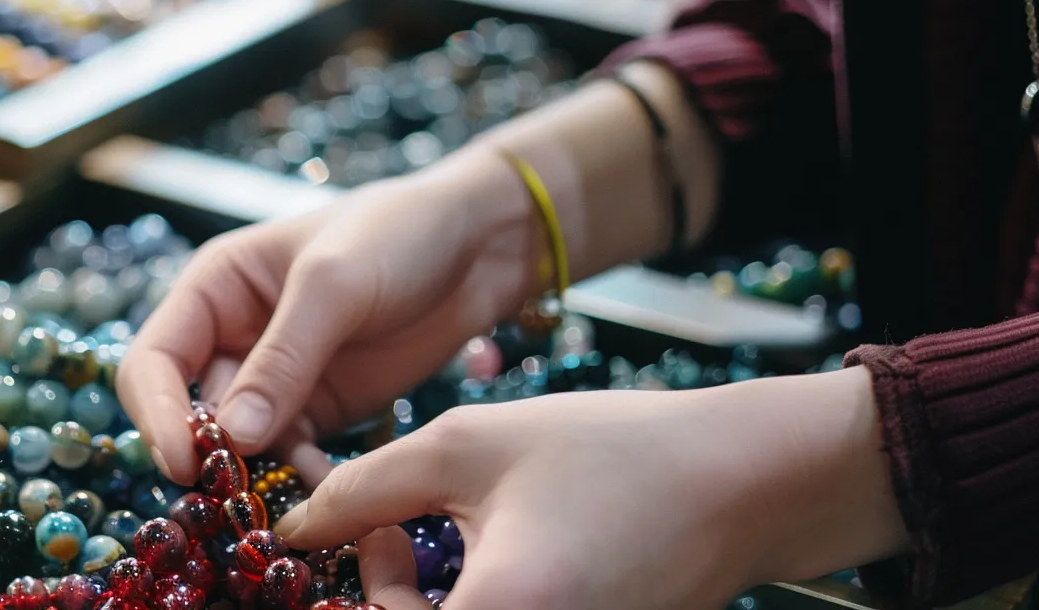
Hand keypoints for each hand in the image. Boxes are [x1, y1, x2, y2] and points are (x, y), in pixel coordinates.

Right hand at [118, 153, 543, 482]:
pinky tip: (337, 496)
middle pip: (189, 414)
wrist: (480, 244)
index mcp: (215, 289)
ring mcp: (277, 379)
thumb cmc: (399, 233)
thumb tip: (232, 437)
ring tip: (295, 506)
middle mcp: (234, 337)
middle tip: (237, 498)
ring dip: (260, 480)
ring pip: (241, 448)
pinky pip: (293, 459)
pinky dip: (306, 482)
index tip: (182, 462)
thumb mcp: (335, 283)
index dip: (156, 414)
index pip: (154, 361)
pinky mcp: (321, 410)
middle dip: (209, 458)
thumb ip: (284, 358)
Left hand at [276, 368, 910, 609]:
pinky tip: (488, 563)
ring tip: (443, 539)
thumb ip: (365, 488)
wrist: (741, 485)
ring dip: (423, 608)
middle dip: (384, 600)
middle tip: (392, 535)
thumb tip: (296, 525)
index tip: (364, 533)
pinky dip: (470, 609)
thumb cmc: (616, 457)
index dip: (361, 585)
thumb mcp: (471, 446)